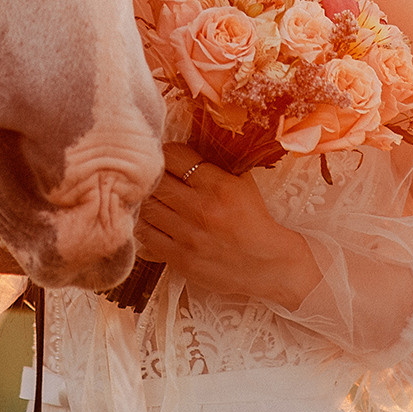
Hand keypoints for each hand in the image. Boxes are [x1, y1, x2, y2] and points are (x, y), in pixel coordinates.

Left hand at [134, 143, 321, 308]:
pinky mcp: (180, 259)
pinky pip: (146, 236)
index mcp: (219, 185)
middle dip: (154, 177)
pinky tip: (153, 223)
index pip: (174, 155)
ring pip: (147, 207)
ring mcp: (189, 236)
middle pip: (156, 181)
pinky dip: (145, 226)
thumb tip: (184, 146)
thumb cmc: (254, 220)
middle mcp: (202, 208)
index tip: (169, 159)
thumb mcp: (242, 183)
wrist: (267, 264)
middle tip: (157, 179)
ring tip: (155, 201)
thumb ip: (215, 164)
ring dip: (147, 201)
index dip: (168, 153)